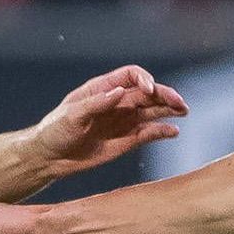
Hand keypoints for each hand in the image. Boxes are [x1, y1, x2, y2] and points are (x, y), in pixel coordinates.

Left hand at [29, 65, 186, 178]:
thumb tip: (121, 92)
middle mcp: (118, 102)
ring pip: (152, 112)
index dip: (144, 79)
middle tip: (180, 103)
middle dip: (165, 95)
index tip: (149, 90)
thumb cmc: (54, 131)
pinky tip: (173, 132)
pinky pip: (149, 133)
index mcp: (103, 89)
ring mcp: (123, 121)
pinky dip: (162, 131)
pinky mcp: (126, 140)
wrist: (49, 157)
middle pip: (148, 93)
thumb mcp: (72, 115)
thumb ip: (97, 103)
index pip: (131, 76)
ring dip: (169, 110)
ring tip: (183, 112)